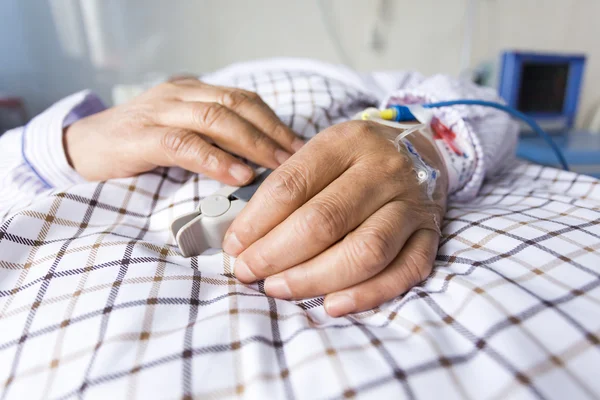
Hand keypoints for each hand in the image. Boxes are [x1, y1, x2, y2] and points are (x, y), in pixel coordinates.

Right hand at [64, 78, 303, 184]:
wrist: (80, 148)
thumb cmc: (137, 146)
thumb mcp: (180, 134)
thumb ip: (213, 139)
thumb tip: (261, 162)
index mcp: (192, 92)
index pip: (244, 98)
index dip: (275, 121)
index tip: (300, 146)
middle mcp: (179, 95)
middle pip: (236, 105)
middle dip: (271, 132)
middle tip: (298, 159)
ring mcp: (158, 112)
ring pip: (214, 118)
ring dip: (252, 143)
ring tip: (277, 167)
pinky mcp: (139, 137)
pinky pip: (183, 144)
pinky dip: (214, 159)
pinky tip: (238, 175)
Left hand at [223, 120, 447, 316]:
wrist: (422, 148)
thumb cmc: (359, 157)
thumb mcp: (323, 151)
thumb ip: (288, 187)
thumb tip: (245, 238)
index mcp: (348, 142)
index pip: (292, 186)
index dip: (256, 222)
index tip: (234, 246)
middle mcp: (383, 170)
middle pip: (325, 221)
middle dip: (277, 254)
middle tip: (249, 271)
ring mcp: (412, 204)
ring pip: (365, 251)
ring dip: (314, 278)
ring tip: (278, 288)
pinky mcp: (431, 234)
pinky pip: (404, 271)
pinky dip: (367, 294)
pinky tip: (333, 305)